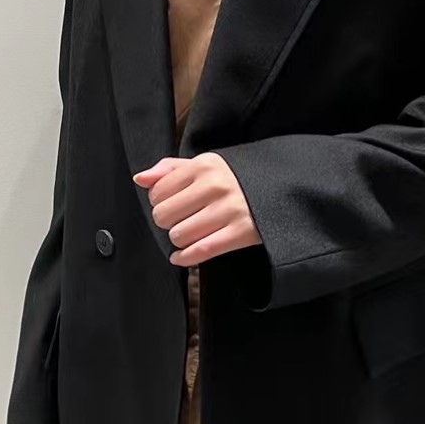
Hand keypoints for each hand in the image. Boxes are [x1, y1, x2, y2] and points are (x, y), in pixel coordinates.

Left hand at [133, 153, 260, 265]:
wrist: (284, 188)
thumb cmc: (239, 178)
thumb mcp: (208, 164)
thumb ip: (171, 169)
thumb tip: (140, 179)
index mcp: (204, 166)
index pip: (159, 191)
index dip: (158, 203)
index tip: (170, 205)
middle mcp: (215, 186)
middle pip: (164, 215)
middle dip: (167, 223)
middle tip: (179, 221)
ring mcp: (229, 210)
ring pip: (179, 235)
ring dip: (179, 240)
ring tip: (188, 235)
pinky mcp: (241, 232)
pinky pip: (201, 251)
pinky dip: (185, 258)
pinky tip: (181, 257)